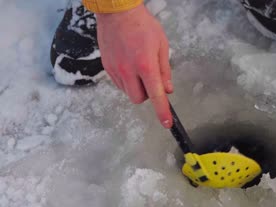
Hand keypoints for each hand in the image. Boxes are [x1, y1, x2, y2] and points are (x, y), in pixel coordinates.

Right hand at [96, 4, 172, 127]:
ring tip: (139, 68)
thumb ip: (165, 70)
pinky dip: (127, 82)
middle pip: (139, 99)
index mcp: (145, 65)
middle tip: (151, 80)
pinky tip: (129, 67)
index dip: (162, 111)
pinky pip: (119, 84)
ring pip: (128, 93)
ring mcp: (115, 70)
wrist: (117, 12)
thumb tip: (168, 90)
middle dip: (147, 95)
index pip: (156, 95)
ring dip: (137, 88)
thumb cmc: (142, 25)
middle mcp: (128, 71)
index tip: (166, 123)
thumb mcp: (161, 46)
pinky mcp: (107, 67)